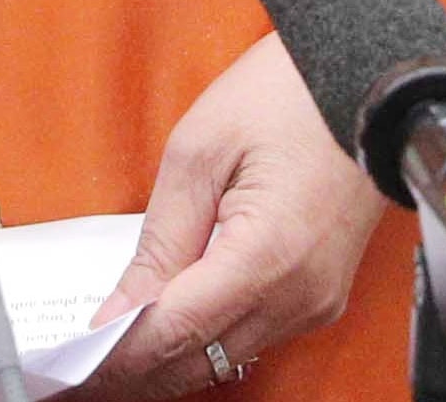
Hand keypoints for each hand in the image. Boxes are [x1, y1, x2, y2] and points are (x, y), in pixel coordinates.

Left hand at [80, 34, 380, 395]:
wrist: (371, 80)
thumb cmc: (292, 95)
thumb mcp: (200, 150)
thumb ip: (160, 239)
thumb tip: (123, 307)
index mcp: (266, 259)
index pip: (175, 333)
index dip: (118, 354)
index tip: (75, 358)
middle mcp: (298, 296)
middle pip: (199, 361)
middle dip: (138, 366)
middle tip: (84, 357)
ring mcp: (316, 301)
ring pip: (227, 356)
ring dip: (172, 352)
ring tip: (118, 338)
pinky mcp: (322, 294)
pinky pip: (255, 334)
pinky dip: (209, 333)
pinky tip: (172, 316)